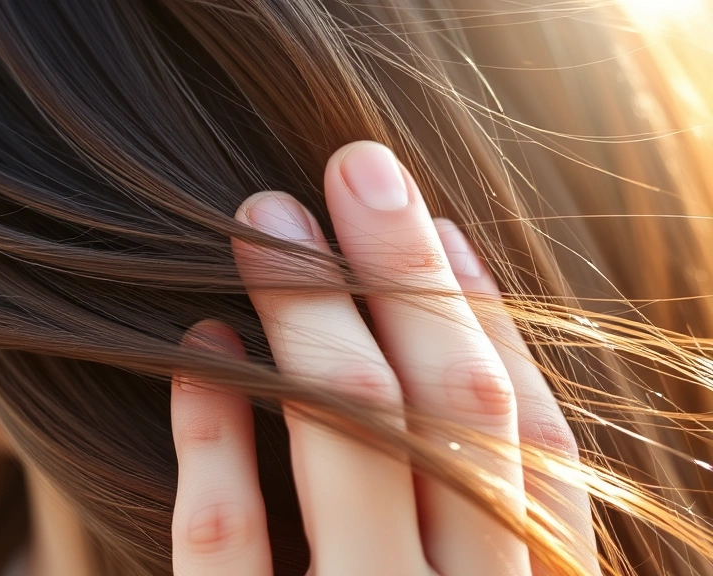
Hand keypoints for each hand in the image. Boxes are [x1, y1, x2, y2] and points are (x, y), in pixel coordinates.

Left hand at [169, 142, 596, 574]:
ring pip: (353, 438)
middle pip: (456, 406)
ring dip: (310, 307)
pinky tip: (204, 348)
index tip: (442, 227)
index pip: (535, 445)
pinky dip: (211, 428)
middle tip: (355, 166)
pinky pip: (226, 532)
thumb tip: (452, 333)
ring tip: (266, 219)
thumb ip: (473, 512)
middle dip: (408, 271)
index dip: (491, 323)